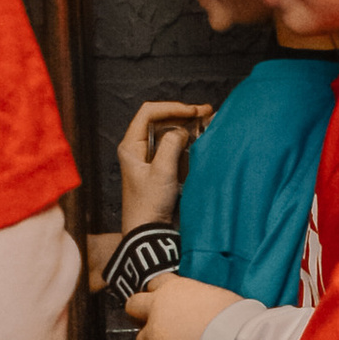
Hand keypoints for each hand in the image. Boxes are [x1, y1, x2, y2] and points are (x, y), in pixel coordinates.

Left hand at [116, 97, 210, 232]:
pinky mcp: (161, 167)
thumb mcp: (162, 172)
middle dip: (183, 115)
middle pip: (161, 120)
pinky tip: (202, 137)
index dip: (171, 108)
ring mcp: (150, 158)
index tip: (192, 112)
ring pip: (169, 133)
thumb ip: (171, 145)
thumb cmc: (148, 205)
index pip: (148, 113)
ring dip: (187, 126)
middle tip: (206, 112)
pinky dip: (188, 140)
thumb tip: (182, 130)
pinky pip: (174, 147)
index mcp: (131, 145)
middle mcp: (138, 148)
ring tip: (208, 121)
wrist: (148, 231)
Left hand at [129, 271, 236, 339]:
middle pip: (133, 306)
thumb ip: (193, 300)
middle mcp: (157, 310)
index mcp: (172, 289)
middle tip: (155, 324)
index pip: (153, 285)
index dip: (159, 295)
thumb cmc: (234, 319)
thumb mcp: (212, 296)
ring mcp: (155, 337)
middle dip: (141, 315)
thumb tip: (194, 307)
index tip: (165, 304)